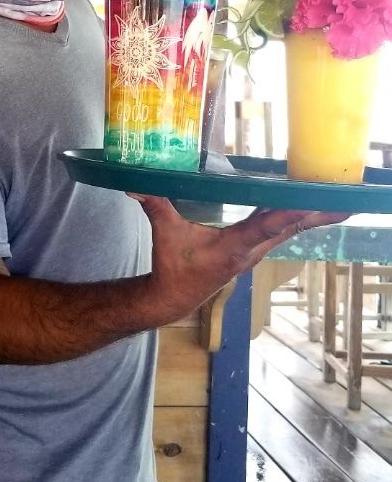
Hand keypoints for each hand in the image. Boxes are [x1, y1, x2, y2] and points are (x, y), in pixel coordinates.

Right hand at [132, 196, 347, 324]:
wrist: (175, 297)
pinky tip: (310, 206)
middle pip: (291, 228)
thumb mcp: (164, 234)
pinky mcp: (253, 250)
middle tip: (346, 201)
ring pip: (290, 230)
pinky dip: (298, 217)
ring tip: (340, 201)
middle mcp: (251, 250)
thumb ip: (154, 206)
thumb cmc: (172, 266)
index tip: (311, 203)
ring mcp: (255, 252)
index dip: (288, 214)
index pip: (265, 226)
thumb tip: (134, 184)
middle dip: (317, 215)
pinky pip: (282, 230)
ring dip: (314, 216)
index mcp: (234, 246)